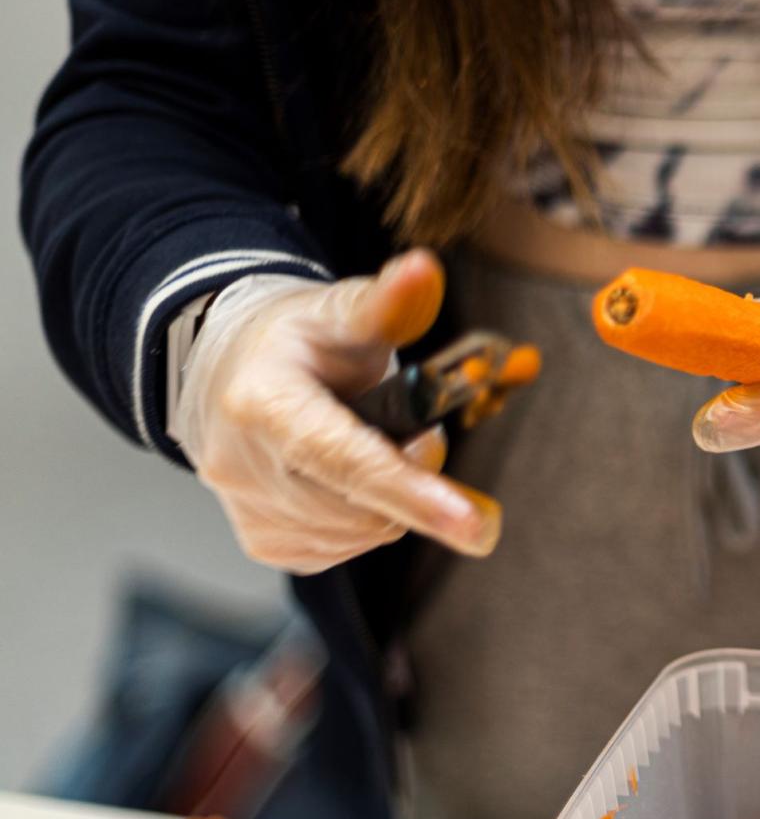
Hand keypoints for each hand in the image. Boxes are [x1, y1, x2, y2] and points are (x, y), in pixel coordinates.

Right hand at [169, 250, 500, 573]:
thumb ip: (386, 303)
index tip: (470, 523)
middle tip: (415, 429)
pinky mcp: (264, 541)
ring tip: (373, 443)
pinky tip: (351, 478)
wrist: (229, 371)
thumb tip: (425, 271)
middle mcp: (243, 466)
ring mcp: (250, 511)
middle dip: (414, 477)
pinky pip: (344, 547)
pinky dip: (367, 518)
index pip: (345, 460)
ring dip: (393, 499)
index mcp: (261, 404)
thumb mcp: (340, 310)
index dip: (411, 491)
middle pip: (363, 504)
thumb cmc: (295, 341)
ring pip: (363, 532)